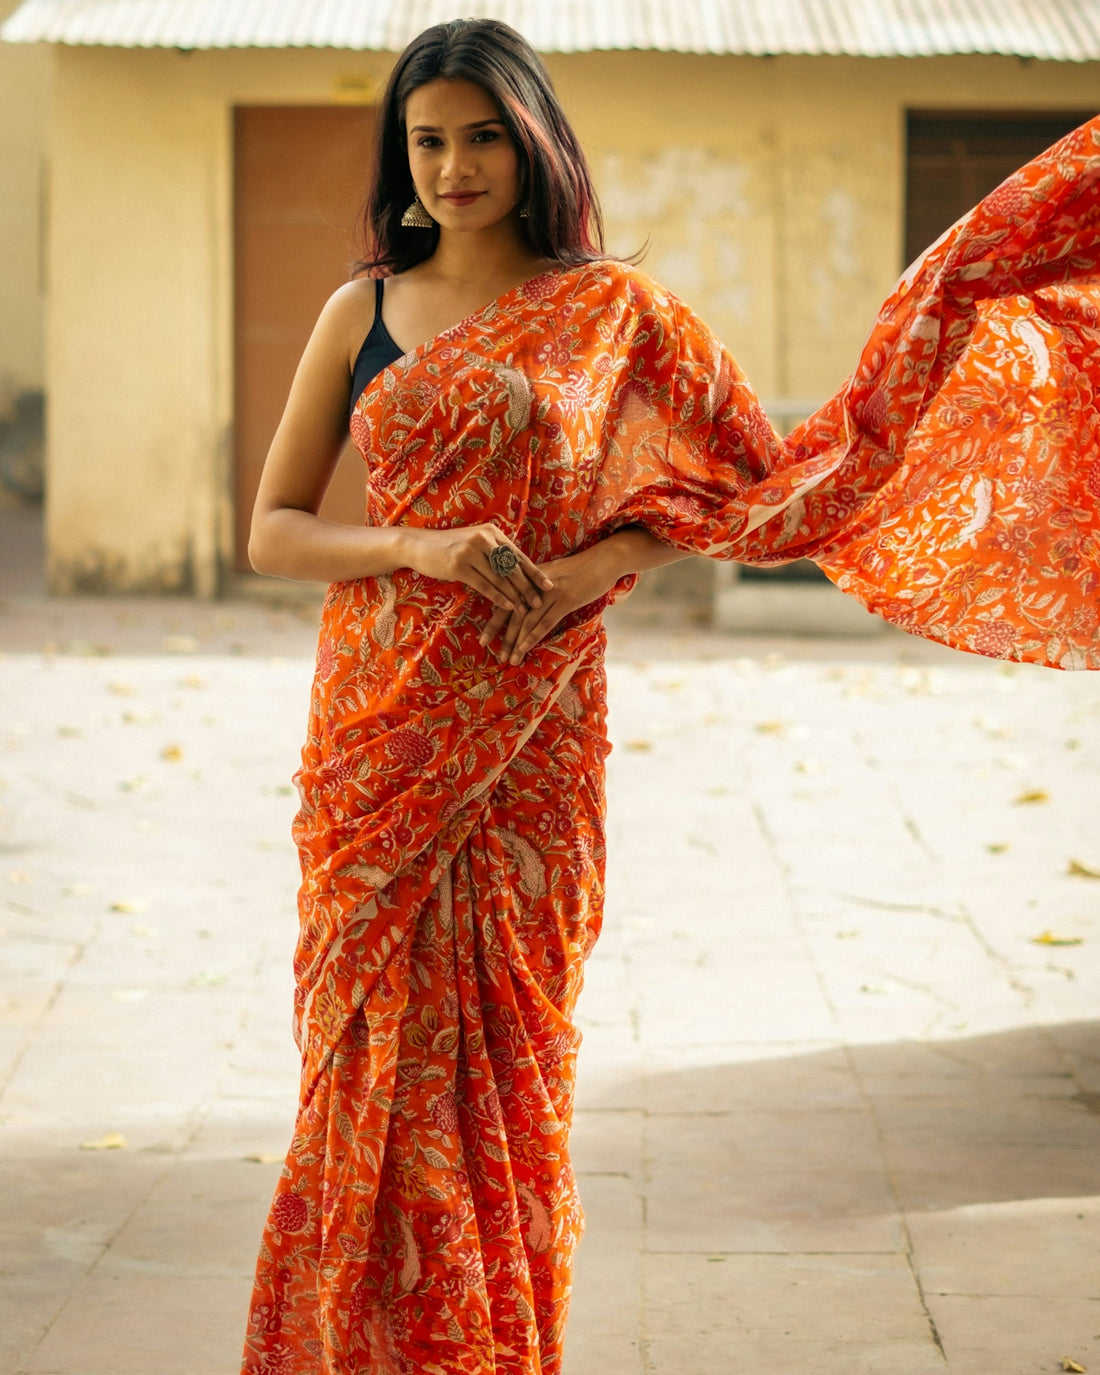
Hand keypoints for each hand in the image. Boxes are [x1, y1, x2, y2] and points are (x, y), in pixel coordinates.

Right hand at [403, 524, 552, 613]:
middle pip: (511, 567)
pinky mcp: (459, 565)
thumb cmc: (449, 548)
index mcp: (492, 532)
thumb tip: (516, 571)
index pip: (518, 555)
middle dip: (527, 587)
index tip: (549, 586)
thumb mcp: (474, 545)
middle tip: (539, 602)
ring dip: (514, 596)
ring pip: (499, 578)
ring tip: (525, 609)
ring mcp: (471, 551)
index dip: (534, 572)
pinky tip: (507, 606)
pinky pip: (484, 584)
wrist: (419, 546)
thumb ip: (494, 553)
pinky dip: (497, 597)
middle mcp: (484, 539)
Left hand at [478, 545, 621, 662]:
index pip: (504, 599)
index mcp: (530, 577)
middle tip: (488, 650)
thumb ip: (539, 588)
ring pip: (526, 619)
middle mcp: (535, 584)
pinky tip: (524, 648)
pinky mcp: (565, 599)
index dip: (493, 620)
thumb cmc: (581, 569)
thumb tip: (527, 606)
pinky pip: (545, 621)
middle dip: (498, 632)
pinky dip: (533, 636)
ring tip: (508, 659)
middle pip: (510, 610)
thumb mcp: (555, 576)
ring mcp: (550, 592)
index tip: (483, 638)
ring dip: (515, 641)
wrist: (604, 560)